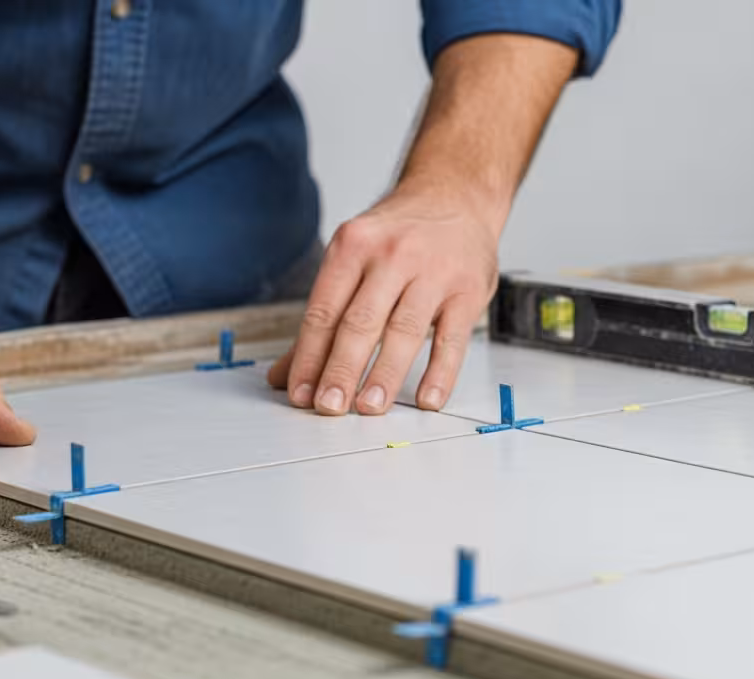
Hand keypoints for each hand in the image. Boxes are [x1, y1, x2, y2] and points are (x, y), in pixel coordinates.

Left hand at [267, 184, 498, 414]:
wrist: (456, 196)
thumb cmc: (399, 236)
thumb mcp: (354, 261)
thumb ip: (322, 320)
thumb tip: (284, 375)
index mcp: (352, 246)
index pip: (323, 311)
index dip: (308, 357)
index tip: (299, 393)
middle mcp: (392, 255)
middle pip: (360, 322)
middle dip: (341, 369)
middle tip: (328, 406)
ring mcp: (434, 271)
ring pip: (404, 330)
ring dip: (385, 374)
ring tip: (368, 407)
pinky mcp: (469, 289)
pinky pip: (453, 338)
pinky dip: (440, 373)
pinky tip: (426, 399)